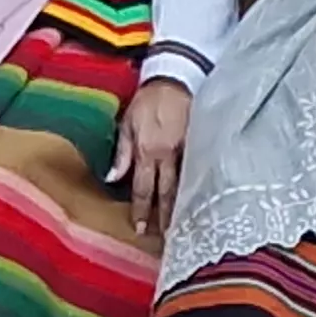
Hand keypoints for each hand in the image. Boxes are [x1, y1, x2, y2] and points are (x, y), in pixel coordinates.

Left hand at [111, 77, 192, 238]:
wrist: (177, 79)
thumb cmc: (149, 100)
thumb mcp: (128, 123)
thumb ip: (122, 153)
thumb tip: (112, 177)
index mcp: (148, 150)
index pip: (143, 187)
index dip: (141, 209)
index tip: (140, 228)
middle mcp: (169, 154)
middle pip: (167, 192)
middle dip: (164, 216)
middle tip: (165, 237)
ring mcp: (189, 150)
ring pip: (185, 183)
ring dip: (183, 204)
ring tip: (184, 224)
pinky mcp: (202, 143)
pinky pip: (198, 169)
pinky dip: (197, 186)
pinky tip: (200, 198)